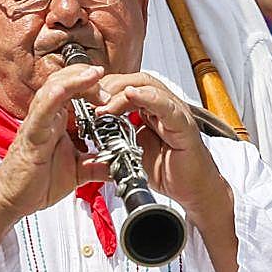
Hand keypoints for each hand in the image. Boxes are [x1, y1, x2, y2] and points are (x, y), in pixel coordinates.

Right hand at [0, 65, 108, 262]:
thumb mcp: (78, 173)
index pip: (74, 91)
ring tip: (95, 75)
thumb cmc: (35, 183)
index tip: (113, 94)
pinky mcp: (30, 136)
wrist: (12, 200)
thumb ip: (98, 165)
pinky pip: (41, 112)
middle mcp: (46, 118)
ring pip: (52, 89)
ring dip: (75, 80)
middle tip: (108, 86)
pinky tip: (63, 89)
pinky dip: (52, 98)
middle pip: (64, 81)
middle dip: (87, 78)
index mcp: (57, 123)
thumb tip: (119, 165)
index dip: (94, 86)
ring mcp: (37, 124)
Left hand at [91, 73, 227, 215]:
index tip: (81, 99)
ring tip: (102, 104)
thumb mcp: (129, 151)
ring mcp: (174, 113)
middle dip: (108, 87)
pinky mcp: (184, 125)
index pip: (123, 86)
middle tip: (88, 99)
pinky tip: (132, 95)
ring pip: (148, 87)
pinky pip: (167, 106)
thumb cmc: (165, 170)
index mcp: (148, 109)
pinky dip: (149, 98)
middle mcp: (162, 106)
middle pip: (133, 80)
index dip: (101, 89)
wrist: (190, 190)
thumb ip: (111, 138)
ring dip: (121, 92)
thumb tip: (85, 134)